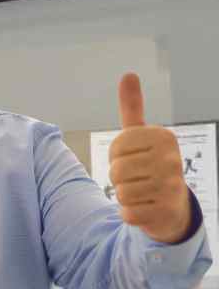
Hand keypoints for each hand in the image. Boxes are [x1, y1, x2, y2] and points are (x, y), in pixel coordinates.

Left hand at [108, 73, 191, 242]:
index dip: (117, 157)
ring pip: (120, 192)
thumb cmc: (151, 166)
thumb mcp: (141, 136)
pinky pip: (126, 213)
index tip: (134, 159)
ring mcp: (172, 187)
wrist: (173, 207)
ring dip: (125, 196)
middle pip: (116, 171)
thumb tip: (128, 74)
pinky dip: (130, 214)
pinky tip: (146, 209)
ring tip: (142, 193)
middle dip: (119, 179)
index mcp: (164, 137)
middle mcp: (172, 159)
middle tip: (138, 179)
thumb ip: (133, 108)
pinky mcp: (166, 212)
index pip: (116, 147)